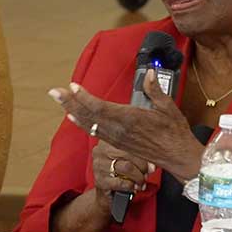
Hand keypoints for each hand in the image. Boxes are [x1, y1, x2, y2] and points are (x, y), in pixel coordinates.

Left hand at [48, 69, 203, 180]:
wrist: (177, 157)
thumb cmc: (174, 132)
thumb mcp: (168, 107)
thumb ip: (155, 90)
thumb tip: (149, 74)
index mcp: (131, 118)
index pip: (101, 107)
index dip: (85, 97)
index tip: (73, 86)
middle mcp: (120, 130)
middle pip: (90, 115)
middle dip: (70, 103)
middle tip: (54, 92)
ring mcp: (117, 138)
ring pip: (90, 123)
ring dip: (73, 111)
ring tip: (60, 100)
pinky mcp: (118, 143)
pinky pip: (95, 132)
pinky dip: (82, 123)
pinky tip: (73, 118)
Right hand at [90, 141, 152, 211]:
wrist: (103, 192)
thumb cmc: (117, 172)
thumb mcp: (126, 158)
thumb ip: (138, 156)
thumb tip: (151, 163)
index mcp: (107, 141)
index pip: (128, 140)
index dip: (142, 150)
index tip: (151, 160)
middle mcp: (101, 151)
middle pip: (128, 153)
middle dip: (142, 164)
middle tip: (148, 172)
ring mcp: (99, 166)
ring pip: (127, 167)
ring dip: (139, 176)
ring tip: (141, 181)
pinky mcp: (100, 181)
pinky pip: (121, 182)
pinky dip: (131, 185)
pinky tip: (134, 187)